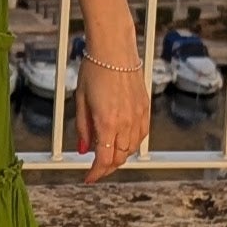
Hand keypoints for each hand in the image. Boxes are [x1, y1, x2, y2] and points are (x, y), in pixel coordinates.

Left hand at [72, 52, 150, 182]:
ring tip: (107, 153)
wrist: (114, 49)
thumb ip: (83, 128)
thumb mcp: (81, 100)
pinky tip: (123, 140)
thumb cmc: (94, 69)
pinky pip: (141, 134)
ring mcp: (138, 115)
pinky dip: (132, 143)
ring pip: (132, 148)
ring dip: (120, 155)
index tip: (89, 177)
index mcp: (107, 122)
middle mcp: (125, 122)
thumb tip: (83, 149)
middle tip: (96, 168)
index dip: (96, 173)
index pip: (104, 159)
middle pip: (119, 157)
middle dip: (107, 167)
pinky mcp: (145, 107)